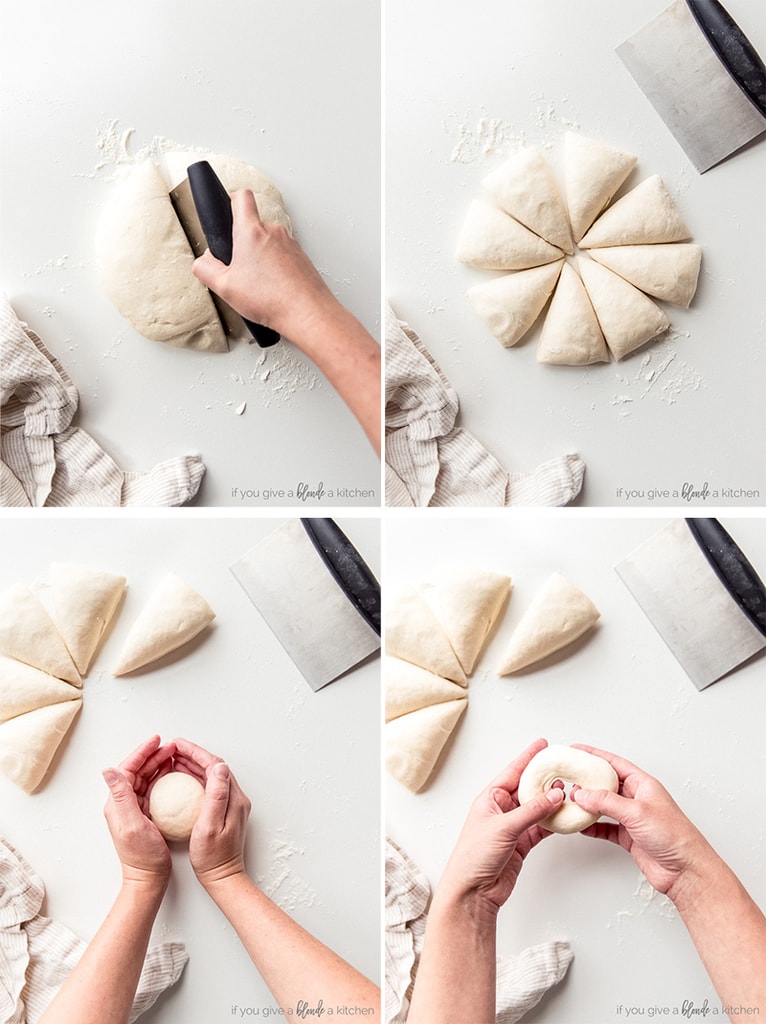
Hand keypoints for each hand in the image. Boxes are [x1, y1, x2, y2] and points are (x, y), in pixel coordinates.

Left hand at [102, 735, 174, 888]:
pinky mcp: (146, 815)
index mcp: (117, 803)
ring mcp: (135, 809)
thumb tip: (108, 770)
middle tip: (171, 746)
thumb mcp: (132, 823)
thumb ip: (122, 795)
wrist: (149, 879)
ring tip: (174, 755)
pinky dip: (164, 778)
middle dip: (153, 755)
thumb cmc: (142, 856)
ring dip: (159, 764)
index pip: (128, 769)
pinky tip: (175, 775)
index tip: (157, 740)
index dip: (142, 752)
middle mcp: (123, 804)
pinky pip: (154, 790)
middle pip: (138, 771)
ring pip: (146, 778)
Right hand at [172, 737, 251, 888]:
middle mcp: (236, 798)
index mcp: (233, 798)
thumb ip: (216, 795)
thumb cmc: (213, 858)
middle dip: (193, 754)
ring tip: (174, 760)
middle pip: (214, 767)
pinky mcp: (226, 811)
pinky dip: (196, 779)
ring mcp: (232, 804)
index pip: (214, 765)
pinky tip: (182, 782)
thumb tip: (220, 767)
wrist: (223, 877)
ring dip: (194, 766)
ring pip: (212, 776)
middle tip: (172, 749)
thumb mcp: (210, 826)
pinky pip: (210, 787)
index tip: (177, 745)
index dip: (195, 752)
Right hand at [192, 189, 336, 342]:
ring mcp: (291, 244)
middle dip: (243, 242)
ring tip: (258, 283)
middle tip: (238, 266)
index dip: (231, 199)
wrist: (308, 313)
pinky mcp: (303, 258)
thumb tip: (203, 262)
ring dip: (261, 257)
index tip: (227, 209)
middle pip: (254, 224)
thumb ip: (205, 269)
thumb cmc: (272, 299)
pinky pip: (284, 256)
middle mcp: (274, 232)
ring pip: (269, 242)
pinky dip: (277, 268)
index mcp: (251, 231)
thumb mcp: (224, 287)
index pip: (241, 197)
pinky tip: (273, 289)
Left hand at [436, 738, 563, 916]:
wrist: (473, 892)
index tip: (543, 745)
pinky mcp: (521, 843)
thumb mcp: (504, 828)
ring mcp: (513, 827)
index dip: (528, 758)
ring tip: (569, 792)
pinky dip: (553, 823)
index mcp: (490, 799)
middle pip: (527, 789)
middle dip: (545, 780)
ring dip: (552, 802)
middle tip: (563, 769)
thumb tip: (554, 795)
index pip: (513, 772)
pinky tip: (564, 816)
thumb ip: (532, 811)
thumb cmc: (474, 857)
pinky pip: (541, 828)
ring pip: (537, 809)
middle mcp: (501, 810)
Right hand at [572, 744, 711, 900]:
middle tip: (568, 777)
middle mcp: (637, 799)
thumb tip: (583, 793)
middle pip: (607, 784)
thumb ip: (607, 801)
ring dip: (588, 804)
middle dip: (587, 780)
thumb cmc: (675, 836)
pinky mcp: (630, 837)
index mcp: (643, 785)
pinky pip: (606, 827)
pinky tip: (582, 826)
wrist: (685, 870)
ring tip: (571, 801)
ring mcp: (633, 819)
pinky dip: (593, 826)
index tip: (576, 749)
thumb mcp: (637, 812)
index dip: (595, 755)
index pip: (614, 763)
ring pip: (604, 806)